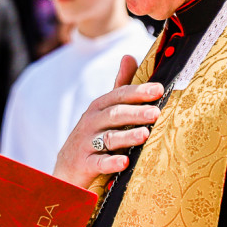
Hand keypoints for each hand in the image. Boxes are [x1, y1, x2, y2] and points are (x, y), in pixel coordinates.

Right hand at [53, 55, 162, 187]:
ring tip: (145, 135)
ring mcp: (86, 143)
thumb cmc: (93, 136)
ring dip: (127, 136)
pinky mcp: (84, 164)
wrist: (67, 170)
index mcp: (98, 107)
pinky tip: (125, 162)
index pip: (119, 95)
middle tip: (155, 113)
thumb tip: (129, 56)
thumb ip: (119, 87)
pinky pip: (98, 163)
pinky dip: (111, 162)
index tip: (159, 89)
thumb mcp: (104, 111)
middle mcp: (91, 122)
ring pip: (109, 138)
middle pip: (115, 114)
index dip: (138, 91)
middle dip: (135, 113)